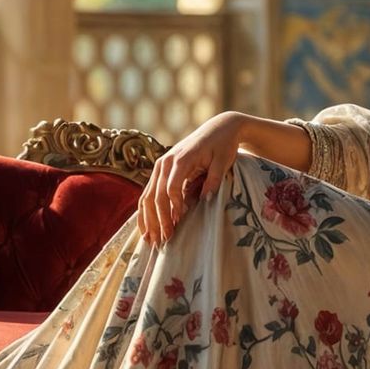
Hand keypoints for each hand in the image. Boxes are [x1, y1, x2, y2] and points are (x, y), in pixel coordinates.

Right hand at [139, 112, 249, 246]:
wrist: (218, 128)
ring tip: (152, 240)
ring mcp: (160, 166)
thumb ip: (214, 180)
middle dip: (159, 220)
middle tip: (164, 241)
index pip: (171, 188)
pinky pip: (148, 193)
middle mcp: (165, 162)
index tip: (179, 224)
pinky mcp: (160, 171)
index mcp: (180, 159)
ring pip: (147, 196)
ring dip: (148, 220)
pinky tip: (146, 228)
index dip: (174, 208)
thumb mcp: (223, 161)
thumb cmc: (223, 145)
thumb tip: (205, 201)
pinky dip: (145, 212)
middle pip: (155, 195)